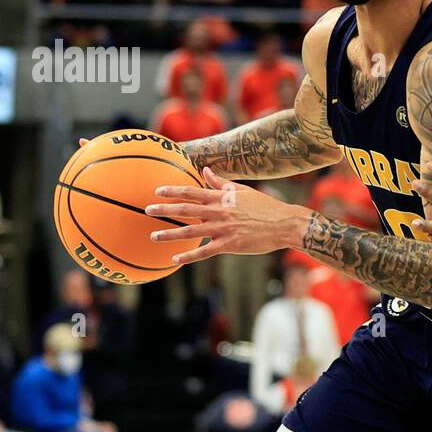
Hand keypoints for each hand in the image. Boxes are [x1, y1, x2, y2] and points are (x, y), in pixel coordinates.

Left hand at [145, 167, 304, 264]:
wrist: (284, 224)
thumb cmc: (264, 207)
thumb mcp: (242, 191)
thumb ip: (220, 183)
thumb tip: (205, 171)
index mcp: (222, 198)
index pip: (192, 192)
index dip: (173, 191)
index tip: (157, 191)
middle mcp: (219, 212)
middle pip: (186, 210)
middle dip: (165, 210)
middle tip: (147, 210)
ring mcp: (224, 229)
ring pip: (191, 232)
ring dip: (170, 234)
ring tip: (153, 235)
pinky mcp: (230, 245)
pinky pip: (205, 252)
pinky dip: (189, 256)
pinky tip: (175, 259)